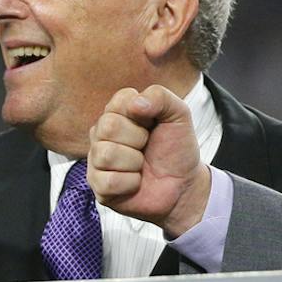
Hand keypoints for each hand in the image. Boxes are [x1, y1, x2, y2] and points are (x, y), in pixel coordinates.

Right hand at [86, 85, 210, 237]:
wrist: (184, 185)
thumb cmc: (176, 149)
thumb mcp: (178, 115)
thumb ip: (160, 96)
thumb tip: (135, 104)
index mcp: (118, 112)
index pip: (119, 101)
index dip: (143, 114)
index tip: (152, 124)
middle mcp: (102, 133)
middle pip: (108, 126)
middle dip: (138, 139)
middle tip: (147, 146)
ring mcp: (97, 159)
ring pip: (106, 154)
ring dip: (134, 162)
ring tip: (142, 165)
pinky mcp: (98, 185)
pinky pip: (109, 181)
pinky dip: (130, 183)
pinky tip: (136, 182)